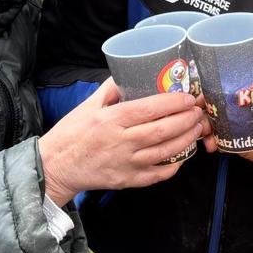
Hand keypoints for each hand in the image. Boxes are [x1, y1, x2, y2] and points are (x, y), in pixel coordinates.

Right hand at [39, 79, 209, 202]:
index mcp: (111, 120)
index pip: (150, 109)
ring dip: (186, 140)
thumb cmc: (71, 134)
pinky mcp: (128, 180)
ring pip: (166, 152)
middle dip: (186, 120)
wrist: (55, 166)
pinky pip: (158, 174)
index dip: (173, 103)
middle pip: (163, 130)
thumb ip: (110, 89)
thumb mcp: (87, 105)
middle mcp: (121, 142)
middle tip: (197, 112)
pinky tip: (183, 155)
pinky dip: (175, 165)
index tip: (187, 98)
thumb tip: (128, 71)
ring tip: (196, 129)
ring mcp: (126, 164)